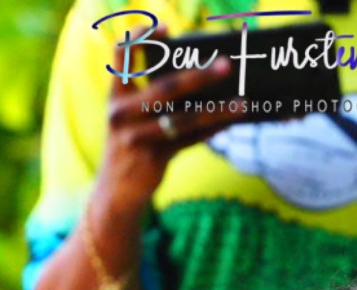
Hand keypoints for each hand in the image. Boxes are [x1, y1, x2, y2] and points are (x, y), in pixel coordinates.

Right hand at [99, 38, 241, 212]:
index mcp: (116, 97)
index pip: (120, 57)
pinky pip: (188, 141)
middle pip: (163, 88)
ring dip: (215, 109)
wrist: (115, 192)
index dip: (140, 38)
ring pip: (182, 119)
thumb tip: (203, 72)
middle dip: (198, 76)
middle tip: (227, 65)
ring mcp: (134, 138)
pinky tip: (231, 121)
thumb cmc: (132, 145)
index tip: (165, 29)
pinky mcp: (150, 159)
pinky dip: (212, 130)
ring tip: (242, 102)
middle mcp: (121, 114)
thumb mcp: (132, 118)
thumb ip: (153, 96)